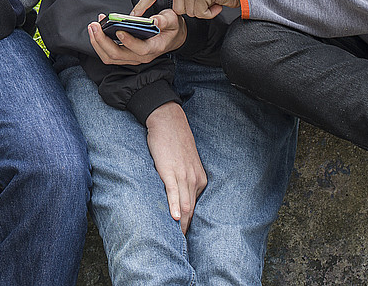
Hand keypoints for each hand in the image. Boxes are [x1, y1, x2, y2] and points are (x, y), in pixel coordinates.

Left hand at [87, 10, 186, 65]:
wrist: (172, 38)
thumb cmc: (171, 27)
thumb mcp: (172, 20)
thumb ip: (164, 20)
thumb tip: (154, 19)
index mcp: (154, 47)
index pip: (140, 49)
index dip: (128, 41)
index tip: (118, 30)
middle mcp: (142, 56)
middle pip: (118, 55)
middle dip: (102, 41)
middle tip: (95, 25)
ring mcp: (133, 58)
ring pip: (110, 57)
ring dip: (98, 43)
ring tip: (93, 26)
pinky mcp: (126, 55)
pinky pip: (109, 55)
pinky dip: (100, 43)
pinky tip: (97, 30)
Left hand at [133, 0, 236, 19]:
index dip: (143, 4)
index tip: (132, 15)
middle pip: (175, 9)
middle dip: (191, 9)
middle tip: (203, 0)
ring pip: (187, 12)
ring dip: (201, 11)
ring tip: (210, 0)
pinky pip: (199, 14)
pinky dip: (209, 13)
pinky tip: (216, 3)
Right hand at [145, 102, 206, 232]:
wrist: (168, 120)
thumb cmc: (174, 141)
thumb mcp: (185, 162)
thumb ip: (184, 178)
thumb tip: (178, 194)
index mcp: (199, 179)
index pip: (195, 207)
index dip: (189, 224)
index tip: (184, 236)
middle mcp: (195, 179)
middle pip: (192, 210)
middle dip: (187, 229)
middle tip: (181, 246)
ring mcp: (183, 175)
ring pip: (185, 205)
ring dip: (182, 224)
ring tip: (176, 240)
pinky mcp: (170, 171)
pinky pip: (174, 192)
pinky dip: (174, 206)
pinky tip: (174, 218)